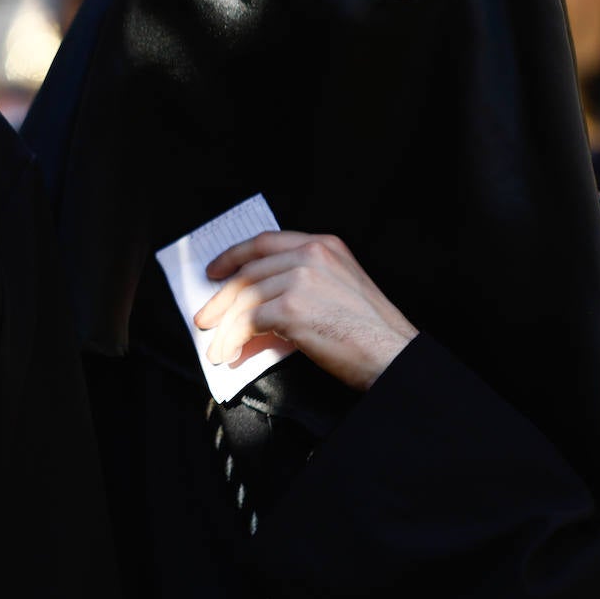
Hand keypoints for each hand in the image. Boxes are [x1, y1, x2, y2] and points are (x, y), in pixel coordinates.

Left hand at [194, 232, 417, 390]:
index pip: (266, 243)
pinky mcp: (292, 307)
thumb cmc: (371, 333)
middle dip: (222, 298)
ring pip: (245, 298)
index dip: (234, 255)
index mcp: (325, 246)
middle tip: (205, 318)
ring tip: (218, 347)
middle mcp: (311, 255)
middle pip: (249, 272)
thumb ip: (301, 285)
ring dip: (226, 327)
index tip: (216, 271)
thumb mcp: (339, 290)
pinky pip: (249, 321)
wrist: (394, 356)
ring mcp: (301, 278)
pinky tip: (232, 352)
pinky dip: (234, 339)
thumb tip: (257, 310)